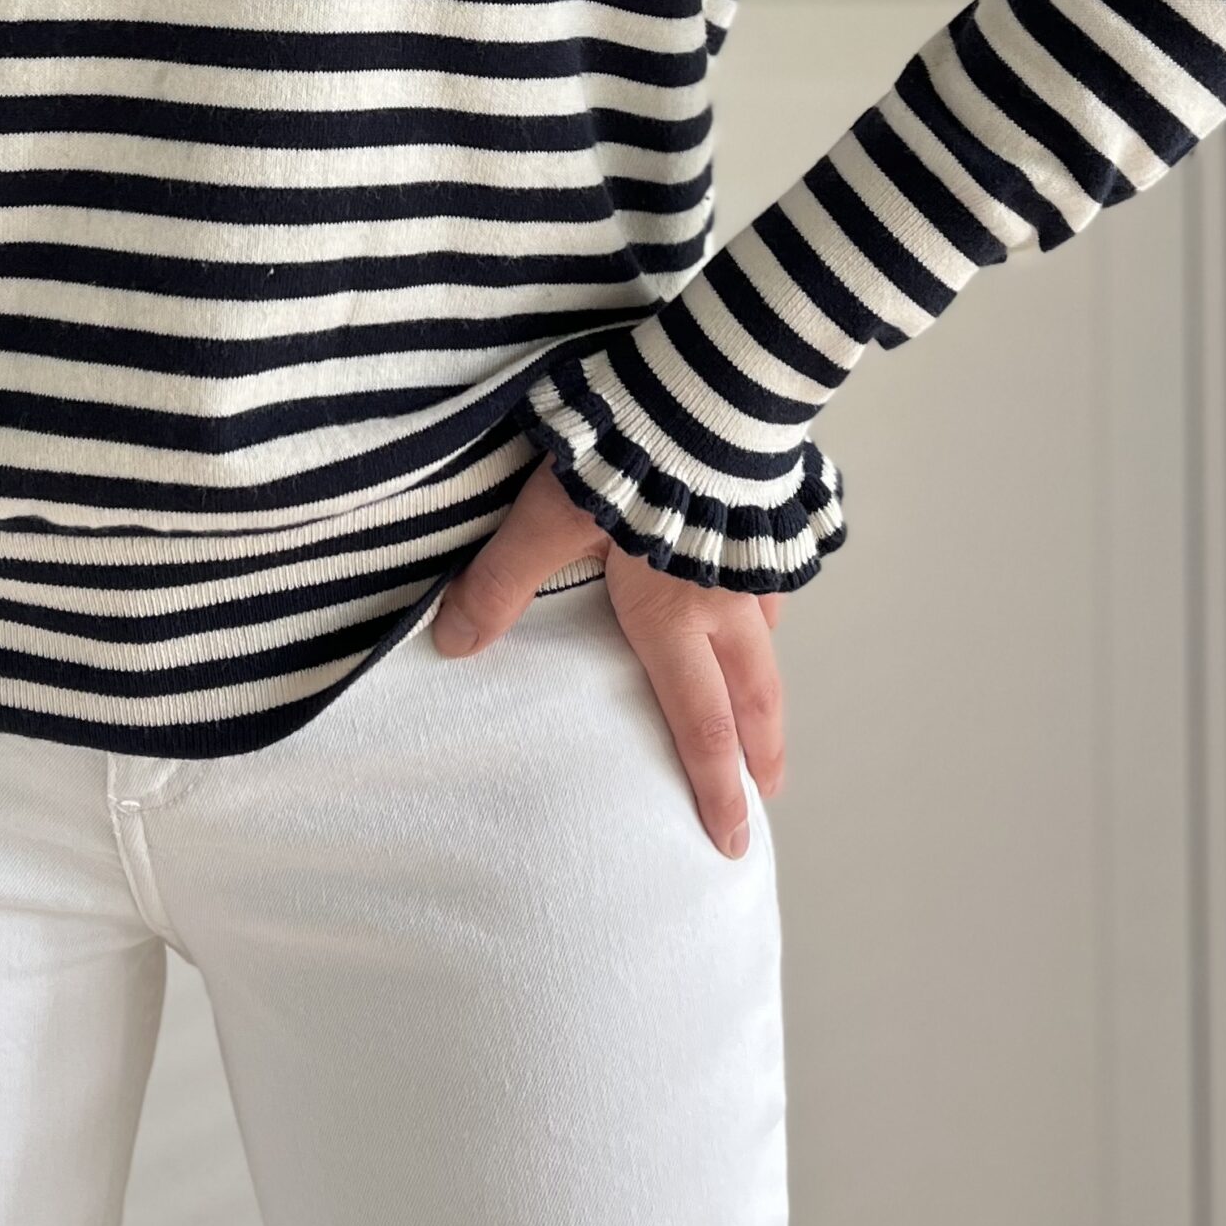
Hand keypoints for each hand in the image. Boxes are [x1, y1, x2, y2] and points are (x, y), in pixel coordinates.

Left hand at [431, 455, 785, 859]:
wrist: (710, 384)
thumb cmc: (630, 452)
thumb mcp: (548, 516)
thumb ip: (501, 581)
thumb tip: (453, 643)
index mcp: (671, 616)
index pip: (697, 723)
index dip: (714, 787)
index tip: (730, 840)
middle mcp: (723, 600)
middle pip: (750, 696)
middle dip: (759, 753)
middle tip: (768, 796)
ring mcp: (752, 555)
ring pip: (769, 640)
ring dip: (769, 687)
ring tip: (768, 713)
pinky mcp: (765, 511)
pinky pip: (773, 579)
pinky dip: (770, 611)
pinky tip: (764, 602)